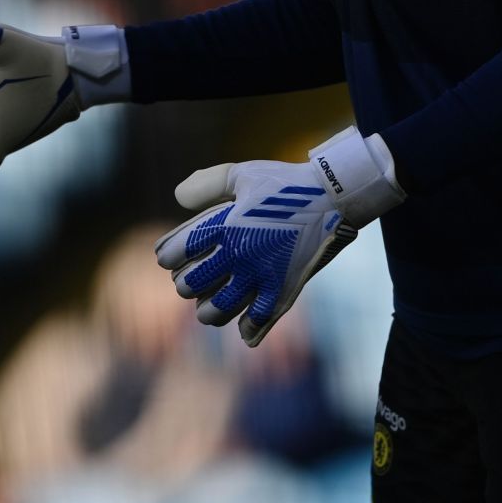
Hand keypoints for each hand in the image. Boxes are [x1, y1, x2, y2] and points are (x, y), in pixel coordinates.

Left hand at [154, 127, 402, 345]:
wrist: (333, 197)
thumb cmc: (284, 182)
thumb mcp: (241, 174)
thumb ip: (206, 184)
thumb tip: (178, 199)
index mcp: (222, 225)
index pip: (176, 253)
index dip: (168, 257)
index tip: (171, 258)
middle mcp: (236, 255)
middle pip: (191, 285)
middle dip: (186, 283)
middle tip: (191, 280)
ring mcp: (259, 276)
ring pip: (218, 309)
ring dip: (208, 310)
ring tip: (208, 307)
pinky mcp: (282, 290)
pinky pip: (257, 321)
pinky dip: (247, 328)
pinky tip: (243, 328)